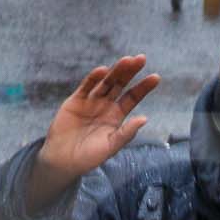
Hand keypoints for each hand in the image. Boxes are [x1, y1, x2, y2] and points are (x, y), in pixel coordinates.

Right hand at [26, 56, 159, 210]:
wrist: (63, 161)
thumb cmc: (89, 157)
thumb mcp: (111, 146)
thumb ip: (126, 133)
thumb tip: (144, 118)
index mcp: (116, 116)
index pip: (132, 97)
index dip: (143, 87)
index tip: (156, 77)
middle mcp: (105, 106)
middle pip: (120, 85)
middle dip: (130, 72)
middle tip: (141, 59)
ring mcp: (90, 101)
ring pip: (105, 82)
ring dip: (116, 71)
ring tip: (127, 60)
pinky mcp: (75, 101)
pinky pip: (86, 87)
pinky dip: (93, 78)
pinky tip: (103, 70)